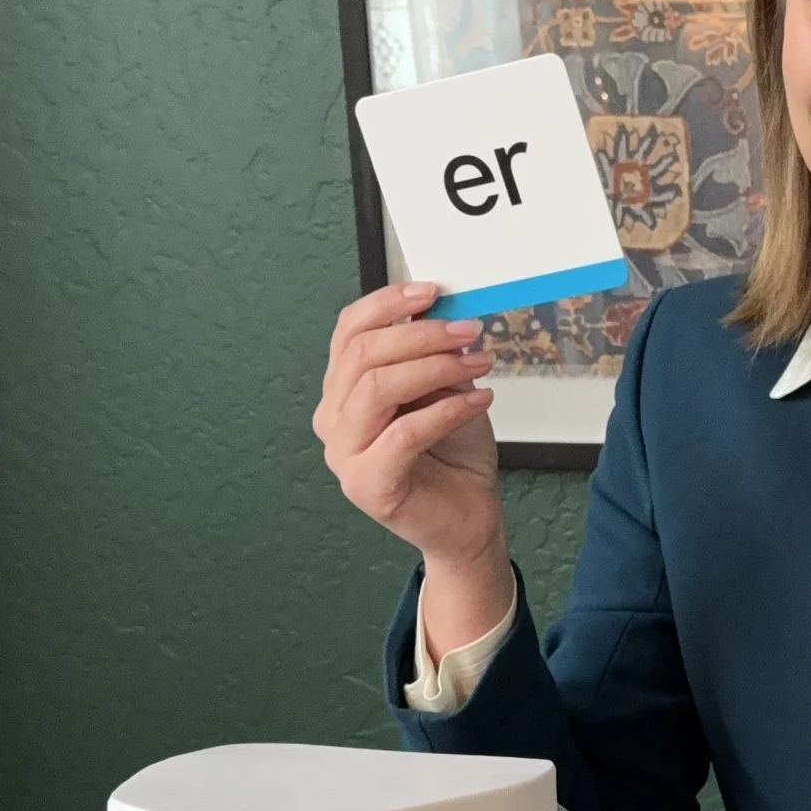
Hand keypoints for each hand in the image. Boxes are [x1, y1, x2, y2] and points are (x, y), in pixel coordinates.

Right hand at [315, 281, 503, 574]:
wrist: (465, 519)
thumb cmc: (451, 454)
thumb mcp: (442, 388)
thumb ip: (430, 353)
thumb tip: (441, 307)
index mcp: (341, 391)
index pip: (347, 332)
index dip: (387, 304)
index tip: (432, 292)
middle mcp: (332, 420)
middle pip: (362, 355)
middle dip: (421, 334)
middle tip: (468, 331)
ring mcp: (343, 455)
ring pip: (377, 388)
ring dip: (434, 367)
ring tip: (477, 364)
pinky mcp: (367, 484)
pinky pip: (403, 433)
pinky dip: (447, 410)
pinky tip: (479, 400)